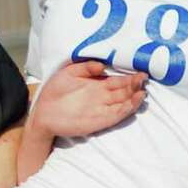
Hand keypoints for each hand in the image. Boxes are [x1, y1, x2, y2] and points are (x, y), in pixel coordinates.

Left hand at [33, 60, 147, 139]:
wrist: (42, 113)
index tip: (141, 72)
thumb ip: (85, 68)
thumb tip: (102, 65)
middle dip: (135, 86)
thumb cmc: (54, 92)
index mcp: (97, 85)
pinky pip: (116, 115)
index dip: (130, 77)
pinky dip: (126, 110)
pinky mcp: (99, 121)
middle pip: (124, 91)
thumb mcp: (69, 73)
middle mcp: (102, 97)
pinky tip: (133, 103)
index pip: (118, 81)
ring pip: (123, 103)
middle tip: (144, 79)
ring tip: (142, 92)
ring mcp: (102, 109)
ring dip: (134, 98)